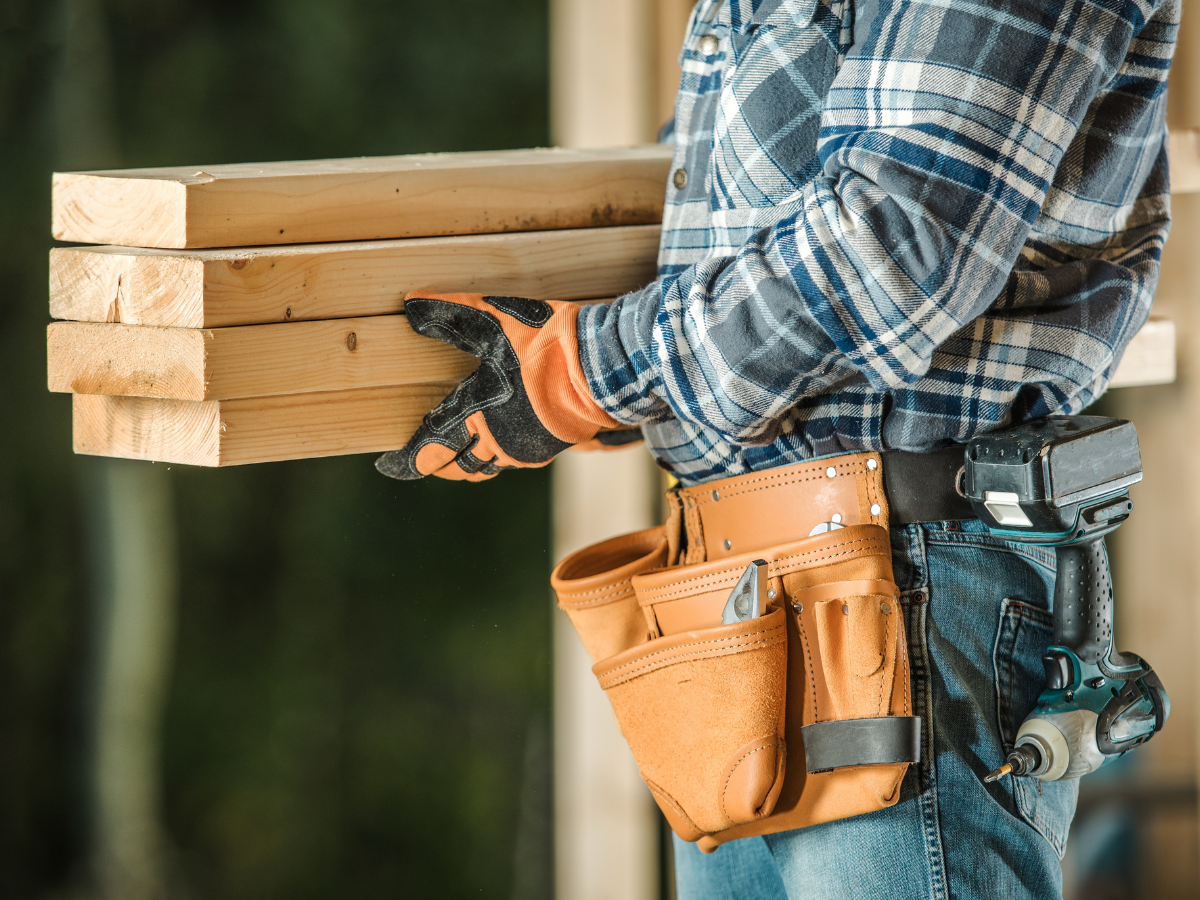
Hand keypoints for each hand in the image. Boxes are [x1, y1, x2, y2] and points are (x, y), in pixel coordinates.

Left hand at [376, 293, 632, 480]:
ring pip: (487, 467)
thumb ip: (452, 313)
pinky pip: (513, 459)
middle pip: (458, 466)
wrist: (605, 367)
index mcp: (476, 415)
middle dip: (438, 462)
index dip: (408, 461)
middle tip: (424, 456)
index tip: (389, 465)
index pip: (431, 450)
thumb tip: (410, 305)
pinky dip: (496, 454)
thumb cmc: (547, 344)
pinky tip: (499, 437)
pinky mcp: (552, 445)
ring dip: (468, 461)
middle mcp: (497, 441)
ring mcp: (526, 448)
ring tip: (458, 449)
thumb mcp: (494, 318)